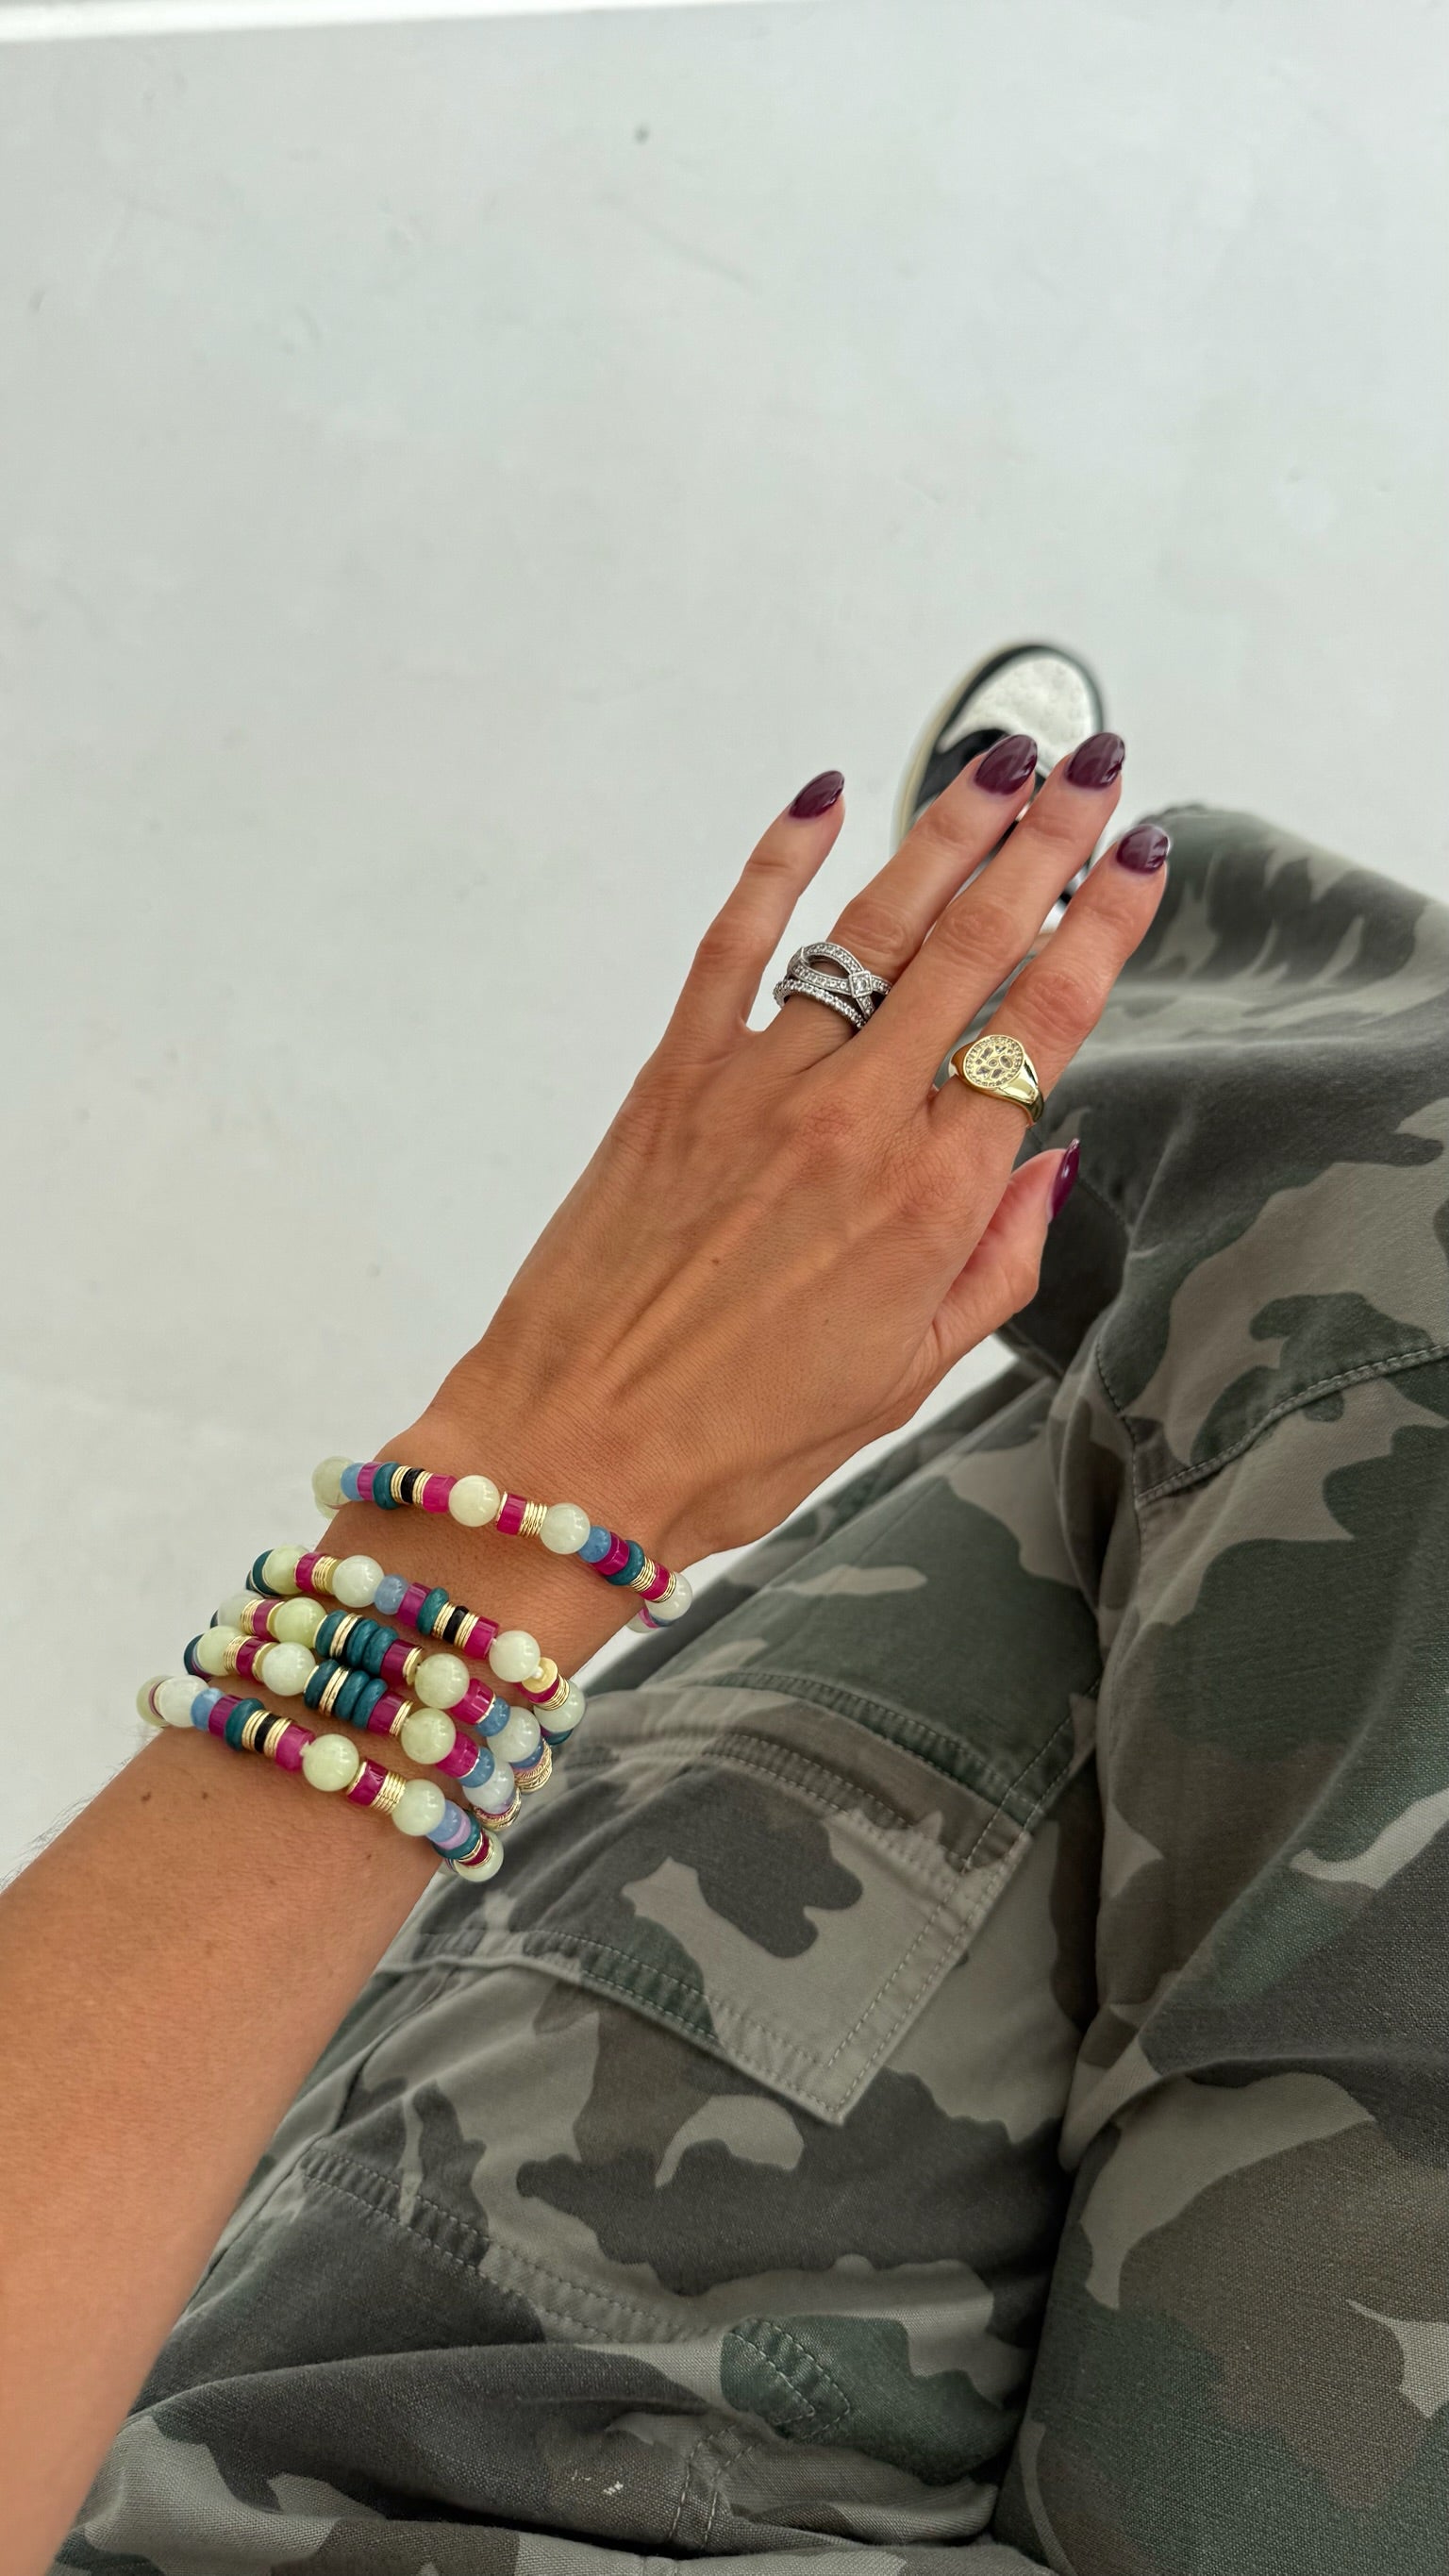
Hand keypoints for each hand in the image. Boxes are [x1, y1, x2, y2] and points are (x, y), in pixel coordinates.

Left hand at [428, 742, 1164, 1565]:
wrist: (577, 1451)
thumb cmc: (741, 1438)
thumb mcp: (910, 1376)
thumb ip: (995, 1259)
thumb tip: (1051, 1156)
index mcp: (933, 1200)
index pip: (1045, 1026)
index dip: (1104, 927)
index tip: (1142, 856)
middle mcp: (857, 1120)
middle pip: (974, 946)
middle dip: (1046, 842)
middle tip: (1093, 766)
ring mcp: (760, 1084)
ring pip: (873, 926)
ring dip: (945, 830)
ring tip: (1001, 762)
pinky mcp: (673, 1076)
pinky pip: (734, 941)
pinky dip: (778, 861)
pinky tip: (821, 796)